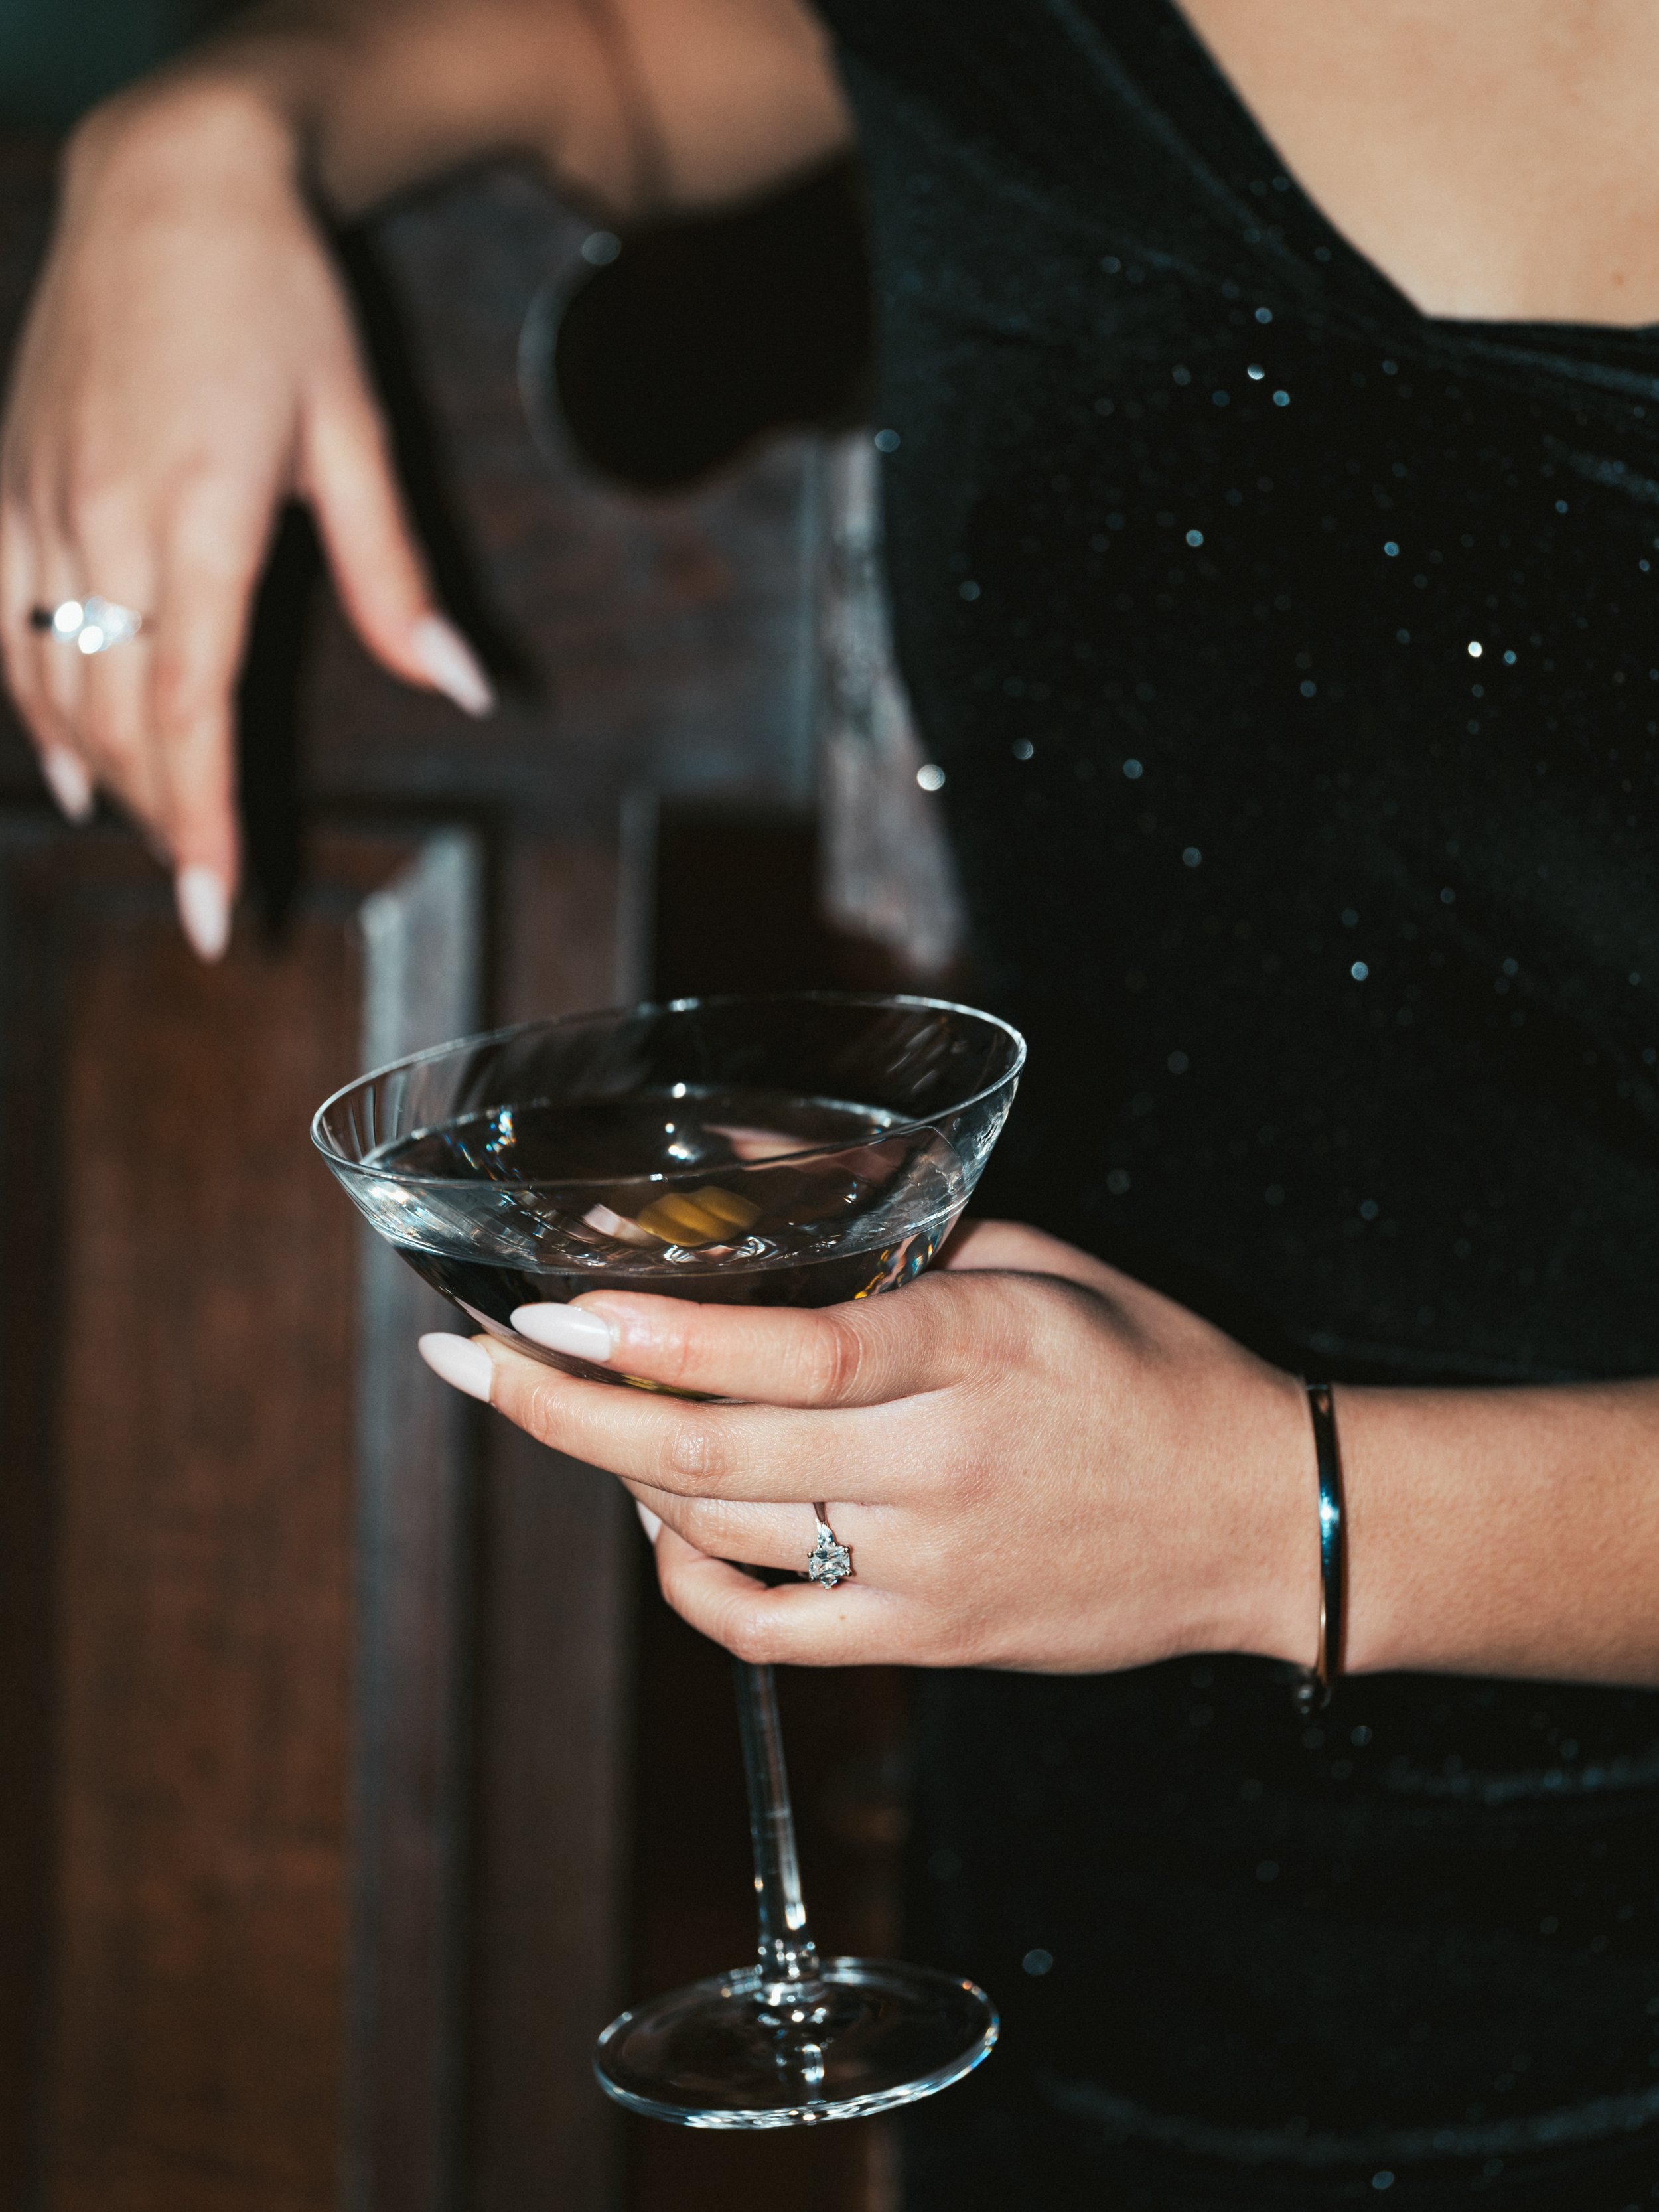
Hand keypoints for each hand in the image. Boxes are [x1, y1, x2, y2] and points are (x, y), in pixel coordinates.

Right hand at [0, 81, 492, 956]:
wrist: (171, 178)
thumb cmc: (280, 302)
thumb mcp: (357, 436)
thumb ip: (396, 580)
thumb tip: (460, 689)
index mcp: (200, 518)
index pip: (191, 710)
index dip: (200, 821)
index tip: (213, 910)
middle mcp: (104, 520)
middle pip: (120, 715)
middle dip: (159, 819)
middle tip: (201, 896)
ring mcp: (41, 501)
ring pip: (54, 680)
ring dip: (104, 773)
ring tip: (153, 833)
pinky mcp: (8, 481)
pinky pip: (3, 622)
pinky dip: (32, 705)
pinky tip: (64, 762)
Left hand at [417, 1220, 1318, 1672]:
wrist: (1259, 1519)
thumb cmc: (1148, 1366)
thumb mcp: (1034, 1260)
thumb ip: (889, 1230)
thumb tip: (733, 1176)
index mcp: (978, 1348)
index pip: (788, 1349)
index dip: (651, 1335)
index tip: (547, 1310)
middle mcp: (943, 1465)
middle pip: (710, 1454)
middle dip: (562, 1410)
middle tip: (474, 1367)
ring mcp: (930, 1568)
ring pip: (718, 1537)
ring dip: (615, 1476)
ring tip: (576, 1416)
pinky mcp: (928, 1640)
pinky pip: (763, 1632)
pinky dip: (684, 1579)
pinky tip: (660, 1523)